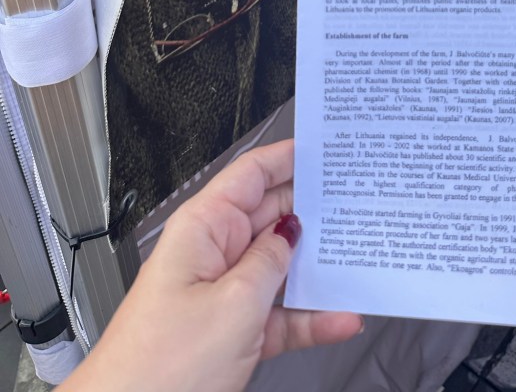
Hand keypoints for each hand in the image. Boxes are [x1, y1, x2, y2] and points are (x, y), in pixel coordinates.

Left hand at [60, 140, 362, 391]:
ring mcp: (223, 293)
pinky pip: (280, 313)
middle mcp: (213, 252)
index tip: (326, 149)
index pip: (251, 174)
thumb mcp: (233, 305)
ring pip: (281, 266)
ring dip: (318, 270)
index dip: (288, 157)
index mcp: (204, 228)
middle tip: (356, 204)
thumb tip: (292, 232)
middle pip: (271, 215)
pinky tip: (340, 319)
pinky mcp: (232, 331)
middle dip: (313, 210)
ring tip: (357, 262)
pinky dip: (311, 317)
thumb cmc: (157, 368)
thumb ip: (270, 262)